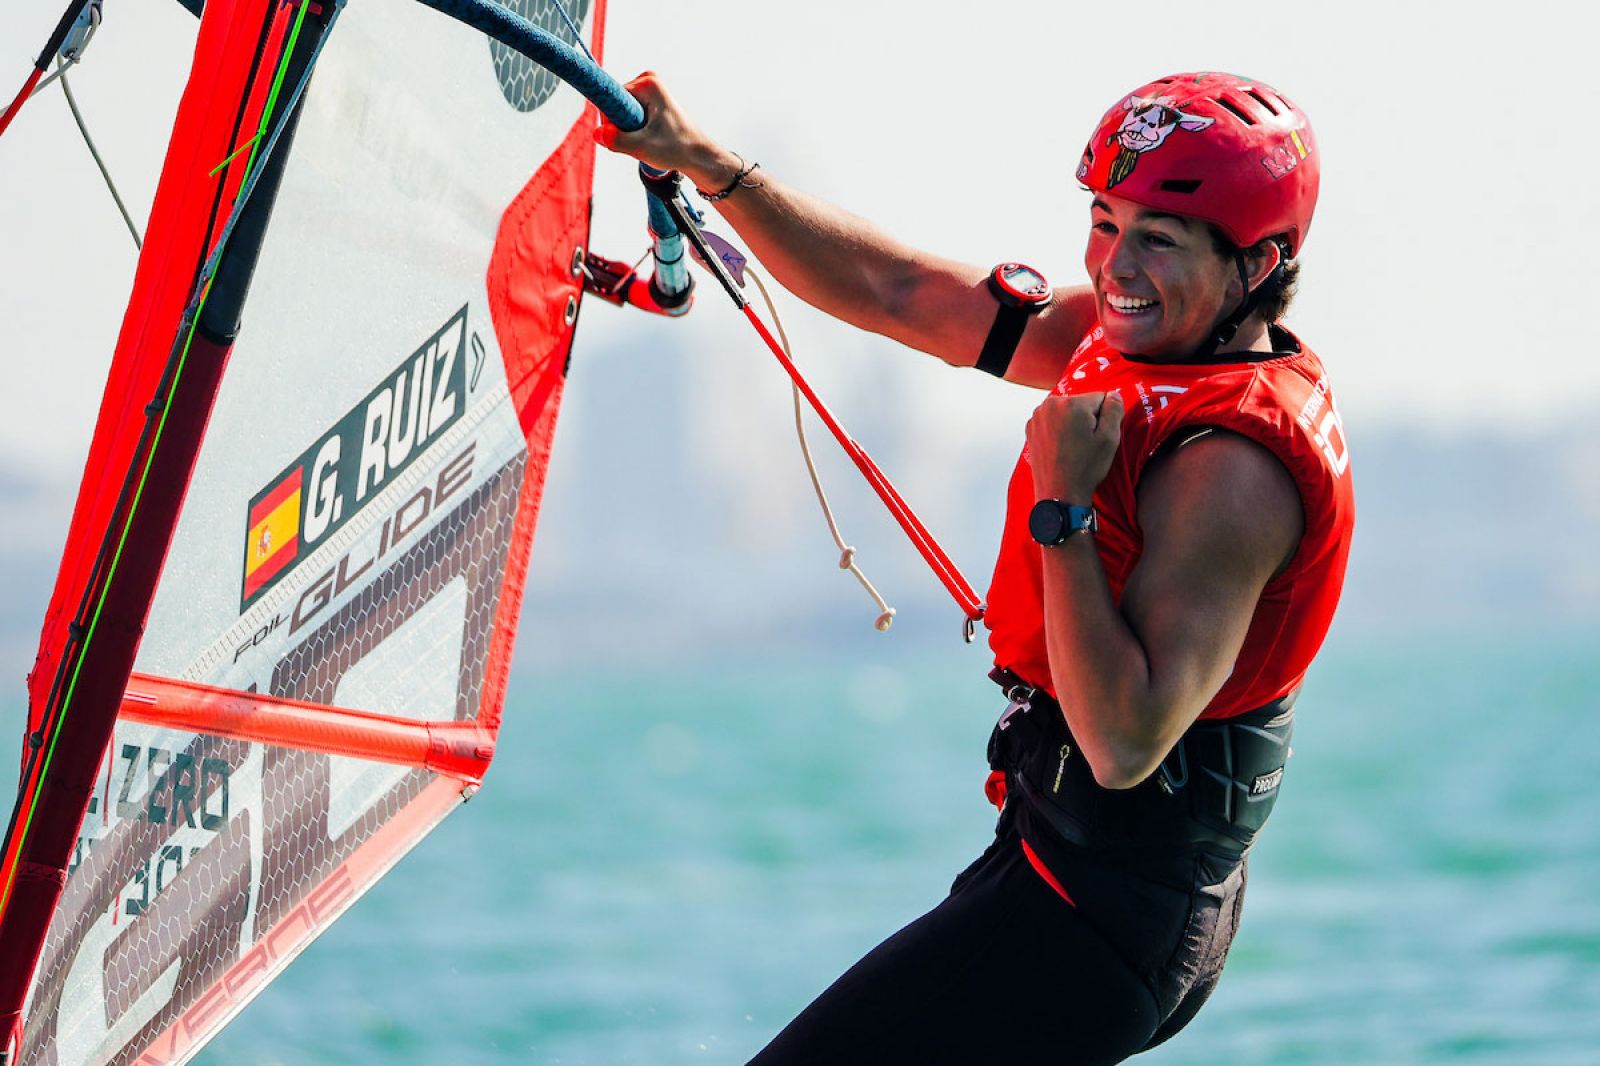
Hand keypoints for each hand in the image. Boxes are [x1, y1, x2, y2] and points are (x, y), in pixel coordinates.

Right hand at [594, 72, 736, 189]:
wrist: (698, 156)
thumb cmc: (677, 148)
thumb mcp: (643, 147)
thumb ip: (617, 140)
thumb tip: (597, 133)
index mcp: (648, 83)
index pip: (610, 99)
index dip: (612, 122)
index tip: (627, 135)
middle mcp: (648, 82)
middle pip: (616, 107)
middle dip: (621, 128)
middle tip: (642, 141)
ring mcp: (650, 91)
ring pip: (622, 114)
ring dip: (628, 132)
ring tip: (648, 140)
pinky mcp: (651, 103)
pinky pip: (630, 117)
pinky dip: (634, 132)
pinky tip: (649, 139)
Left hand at [1026, 390, 1124, 502]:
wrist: (1059, 495)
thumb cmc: (1083, 470)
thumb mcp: (1110, 438)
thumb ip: (1115, 409)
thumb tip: (1114, 396)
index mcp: (1071, 404)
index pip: (1100, 398)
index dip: (1105, 418)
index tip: (1098, 437)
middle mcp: (1050, 405)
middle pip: (1082, 404)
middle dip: (1088, 420)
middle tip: (1086, 445)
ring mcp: (1037, 417)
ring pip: (1068, 412)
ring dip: (1073, 425)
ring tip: (1074, 449)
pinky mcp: (1031, 429)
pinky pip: (1054, 422)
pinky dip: (1060, 431)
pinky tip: (1063, 449)